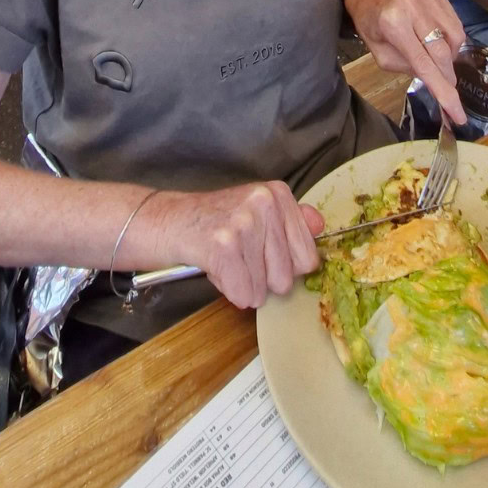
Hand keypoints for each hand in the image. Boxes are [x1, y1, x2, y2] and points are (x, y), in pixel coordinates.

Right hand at [149, 183, 323, 308]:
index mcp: (278, 194)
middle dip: (262, 279)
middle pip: (286, 277)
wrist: (167, 221)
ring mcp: (244, 222)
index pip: (308, 257)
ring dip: (243, 286)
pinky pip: (243, 293)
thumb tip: (320, 226)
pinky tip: (216, 269)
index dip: (285, 268)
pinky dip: (229, 291)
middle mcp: (265, 203)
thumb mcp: (256, 211)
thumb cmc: (214, 222)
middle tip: (240, 259)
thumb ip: (291, 220)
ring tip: (226, 262)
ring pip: (263, 289)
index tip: (264, 257)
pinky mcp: (223, 245)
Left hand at [344, 0, 467, 124]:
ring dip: (451, 56)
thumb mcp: (380, 54)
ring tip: (437, 58)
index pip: (425, 64)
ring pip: (455, 37)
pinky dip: (451, 38)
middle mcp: (412, 6)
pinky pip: (455, 22)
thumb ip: (407, 67)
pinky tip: (439, 41)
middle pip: (443, 51)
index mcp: (393, 24)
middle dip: (448, 75)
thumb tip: (434, 79)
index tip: (458, 115)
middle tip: (447, 87)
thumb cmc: (370, 25)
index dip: (443, 91)